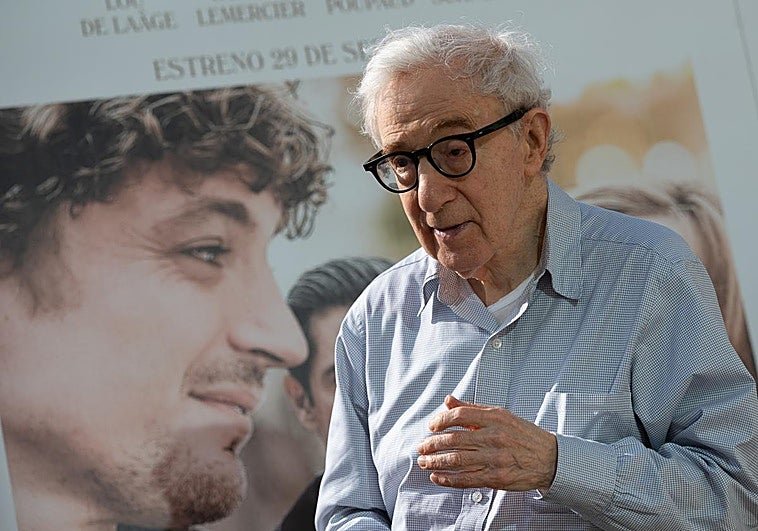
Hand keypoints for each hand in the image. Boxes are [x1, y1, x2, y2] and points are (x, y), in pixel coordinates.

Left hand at [416, 395, 556, 490]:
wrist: (550, 458)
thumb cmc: (525, 436)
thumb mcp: (501, 415)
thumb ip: (472, 409)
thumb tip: (448, 401)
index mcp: (495, 418)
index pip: (460, 415)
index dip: (441, 421)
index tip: (432, 426)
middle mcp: (494, 437)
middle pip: (455, 439)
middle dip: (433, 444)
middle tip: (421, 447)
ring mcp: (495, 458)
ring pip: (457, 460)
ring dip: (436, 462)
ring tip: (424, 462)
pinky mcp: (497, 477)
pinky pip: (467, 478)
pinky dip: (448, 479)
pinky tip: (438, 477)